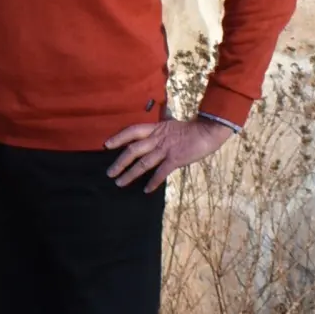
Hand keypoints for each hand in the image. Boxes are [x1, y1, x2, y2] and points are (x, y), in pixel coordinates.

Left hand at [105, 117, 232, 192]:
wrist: (208, 131)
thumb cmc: (190, 128)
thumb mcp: (170, 124)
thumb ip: (159, 128)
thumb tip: (153, 127)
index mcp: (154, 129)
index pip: (131, 131)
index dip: (118, 137)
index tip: (106, 145)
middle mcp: (157, 139)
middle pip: (133, 150)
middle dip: (119, 162)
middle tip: (109, 173)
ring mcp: (165, 150)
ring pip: (143, 163)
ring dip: (130, 174)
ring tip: (120, 183)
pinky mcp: (175, 159)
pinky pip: (161, 172)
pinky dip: (153, 182)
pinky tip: (146, 190)